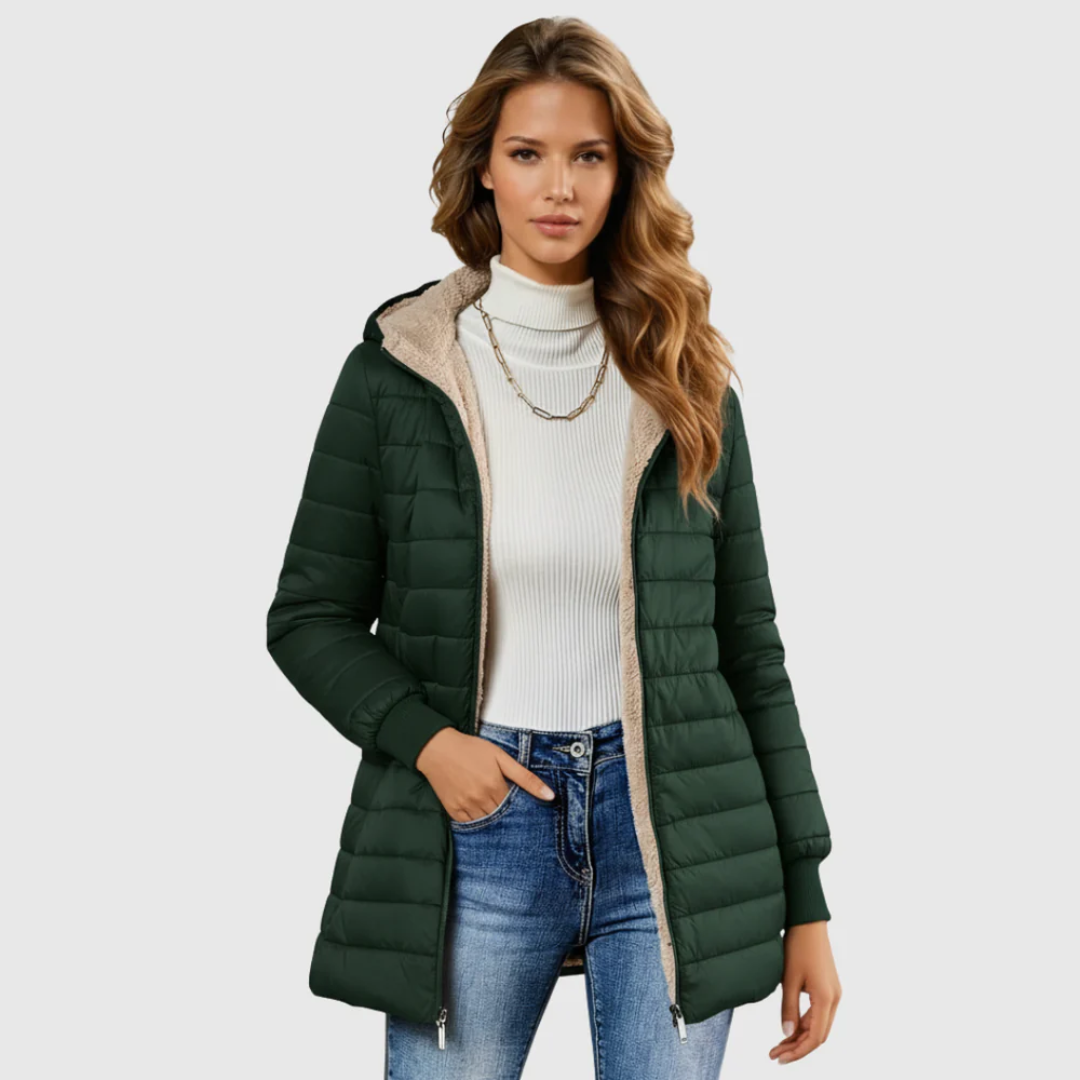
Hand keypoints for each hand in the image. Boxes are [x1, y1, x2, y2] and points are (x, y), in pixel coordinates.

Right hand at [416, 728, 554, 821]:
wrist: (437, 748)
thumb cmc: (470, 749)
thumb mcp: (501, 757)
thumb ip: (525, 777)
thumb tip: (549, 796)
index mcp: (495, 786)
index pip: (515, 807)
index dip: (518, 804)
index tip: (520, 802)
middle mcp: (480, 800)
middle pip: (501, 816)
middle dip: (506, 813)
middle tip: (503, 802)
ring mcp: (466, 807)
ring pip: (486, 822)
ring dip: (492, 818)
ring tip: (491, 804)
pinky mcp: (453, 811)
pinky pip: (470, 824)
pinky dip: (477, 820)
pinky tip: (478, 809)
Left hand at [768, 921, 840, 1064]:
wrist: (808, 922)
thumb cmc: (798, 946)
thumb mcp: (788, 979)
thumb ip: (788, 1008)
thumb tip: (786, 1035)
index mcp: (826, 998)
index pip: (815, 1037)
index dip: (798, 1051)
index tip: (779, 1058)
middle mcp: (834, 998)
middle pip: (818, 1035)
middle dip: (797, 1047)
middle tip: (775, 1054)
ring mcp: (833, 993)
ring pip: (819, 1025)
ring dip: (800, 1036)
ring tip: (778, 1044)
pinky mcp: (828, 988)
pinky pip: (818, 1013)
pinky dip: (804, 1023)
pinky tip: (789, 1027)